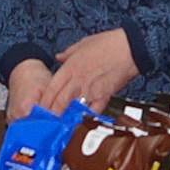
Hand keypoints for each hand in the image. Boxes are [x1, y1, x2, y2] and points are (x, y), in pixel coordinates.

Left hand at [6, 29, 142, 114]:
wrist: (131, 47)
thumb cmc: (109, 43)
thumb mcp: (83, 43)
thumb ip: (68, 53)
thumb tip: (58, 57)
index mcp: (71, 67)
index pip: (52, 88)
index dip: (44, 101)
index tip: (38, 110)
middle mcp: (78, 80)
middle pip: (59, 101)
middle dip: (51, 114)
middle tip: (44, 123)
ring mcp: (91, 89)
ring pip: (73, 108)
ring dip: (65, 118)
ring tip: (58, 126)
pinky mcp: (105, 95)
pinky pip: (93, 110)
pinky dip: (86, 117)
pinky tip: (80, 123)